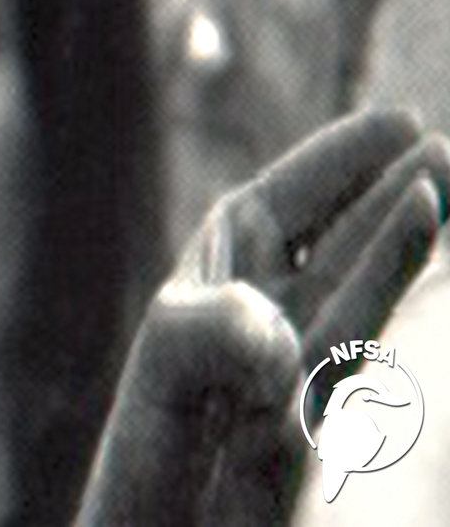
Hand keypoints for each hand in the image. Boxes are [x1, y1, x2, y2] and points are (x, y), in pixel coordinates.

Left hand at [78, 109, 447, 524]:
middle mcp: (265, 317)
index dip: (338, 162)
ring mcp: (303, 370)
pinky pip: (369, 364)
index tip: (396, 122)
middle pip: (338, 241)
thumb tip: (278, 337)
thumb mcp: (169, 370)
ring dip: (402, 250)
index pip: (281, 205)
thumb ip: (209, 335)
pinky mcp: (332, 425)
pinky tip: (426, 294)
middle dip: (389, 195)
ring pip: (364, 296)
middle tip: (442, 150)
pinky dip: (396, 320)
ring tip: (439, 193)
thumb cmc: (153, 450)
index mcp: (218, 281)